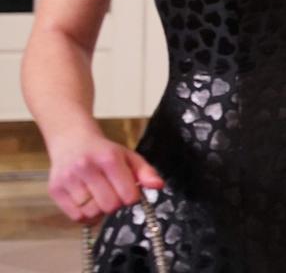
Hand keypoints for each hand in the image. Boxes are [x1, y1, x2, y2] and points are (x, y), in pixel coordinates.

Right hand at [47, 128, 163, 223]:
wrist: (72, 140)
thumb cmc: (104, 152)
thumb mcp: (128, 156)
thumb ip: (146, 172)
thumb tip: (158, 186)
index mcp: (109, 158)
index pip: (127, 195)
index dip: (131, 197)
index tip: (129, 192)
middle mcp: (87, 167)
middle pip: (109, 206)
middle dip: (116, 204)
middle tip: (113, 194)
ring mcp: (69, 179)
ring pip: (92, 213)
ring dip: (99, 210)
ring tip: (99, 196)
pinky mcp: (55, 190)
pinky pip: (76, 217)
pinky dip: (85, 215)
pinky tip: (87, 201)